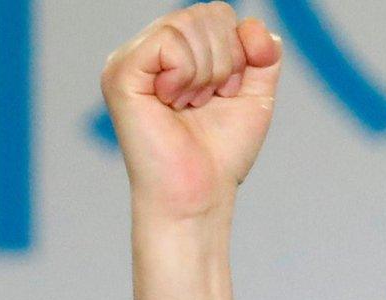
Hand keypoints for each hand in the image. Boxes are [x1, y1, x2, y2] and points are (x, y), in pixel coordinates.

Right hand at [100, 2, 284, 225]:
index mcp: (175, 52)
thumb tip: (254, 26)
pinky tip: (175, 103)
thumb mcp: (255, 94)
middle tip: (208, 101)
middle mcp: (149, 50)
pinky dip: (187, 74)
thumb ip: (264, 54)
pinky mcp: (121, 73)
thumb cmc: (220, 153)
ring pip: (187, 23)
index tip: (227, 93)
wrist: (199, 195)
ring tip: (192, 105)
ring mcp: (131, 59)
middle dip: (225, 61)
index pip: (216, 14)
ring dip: (207, 72)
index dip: (237, 52)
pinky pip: (170, 42)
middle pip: (205, 12)